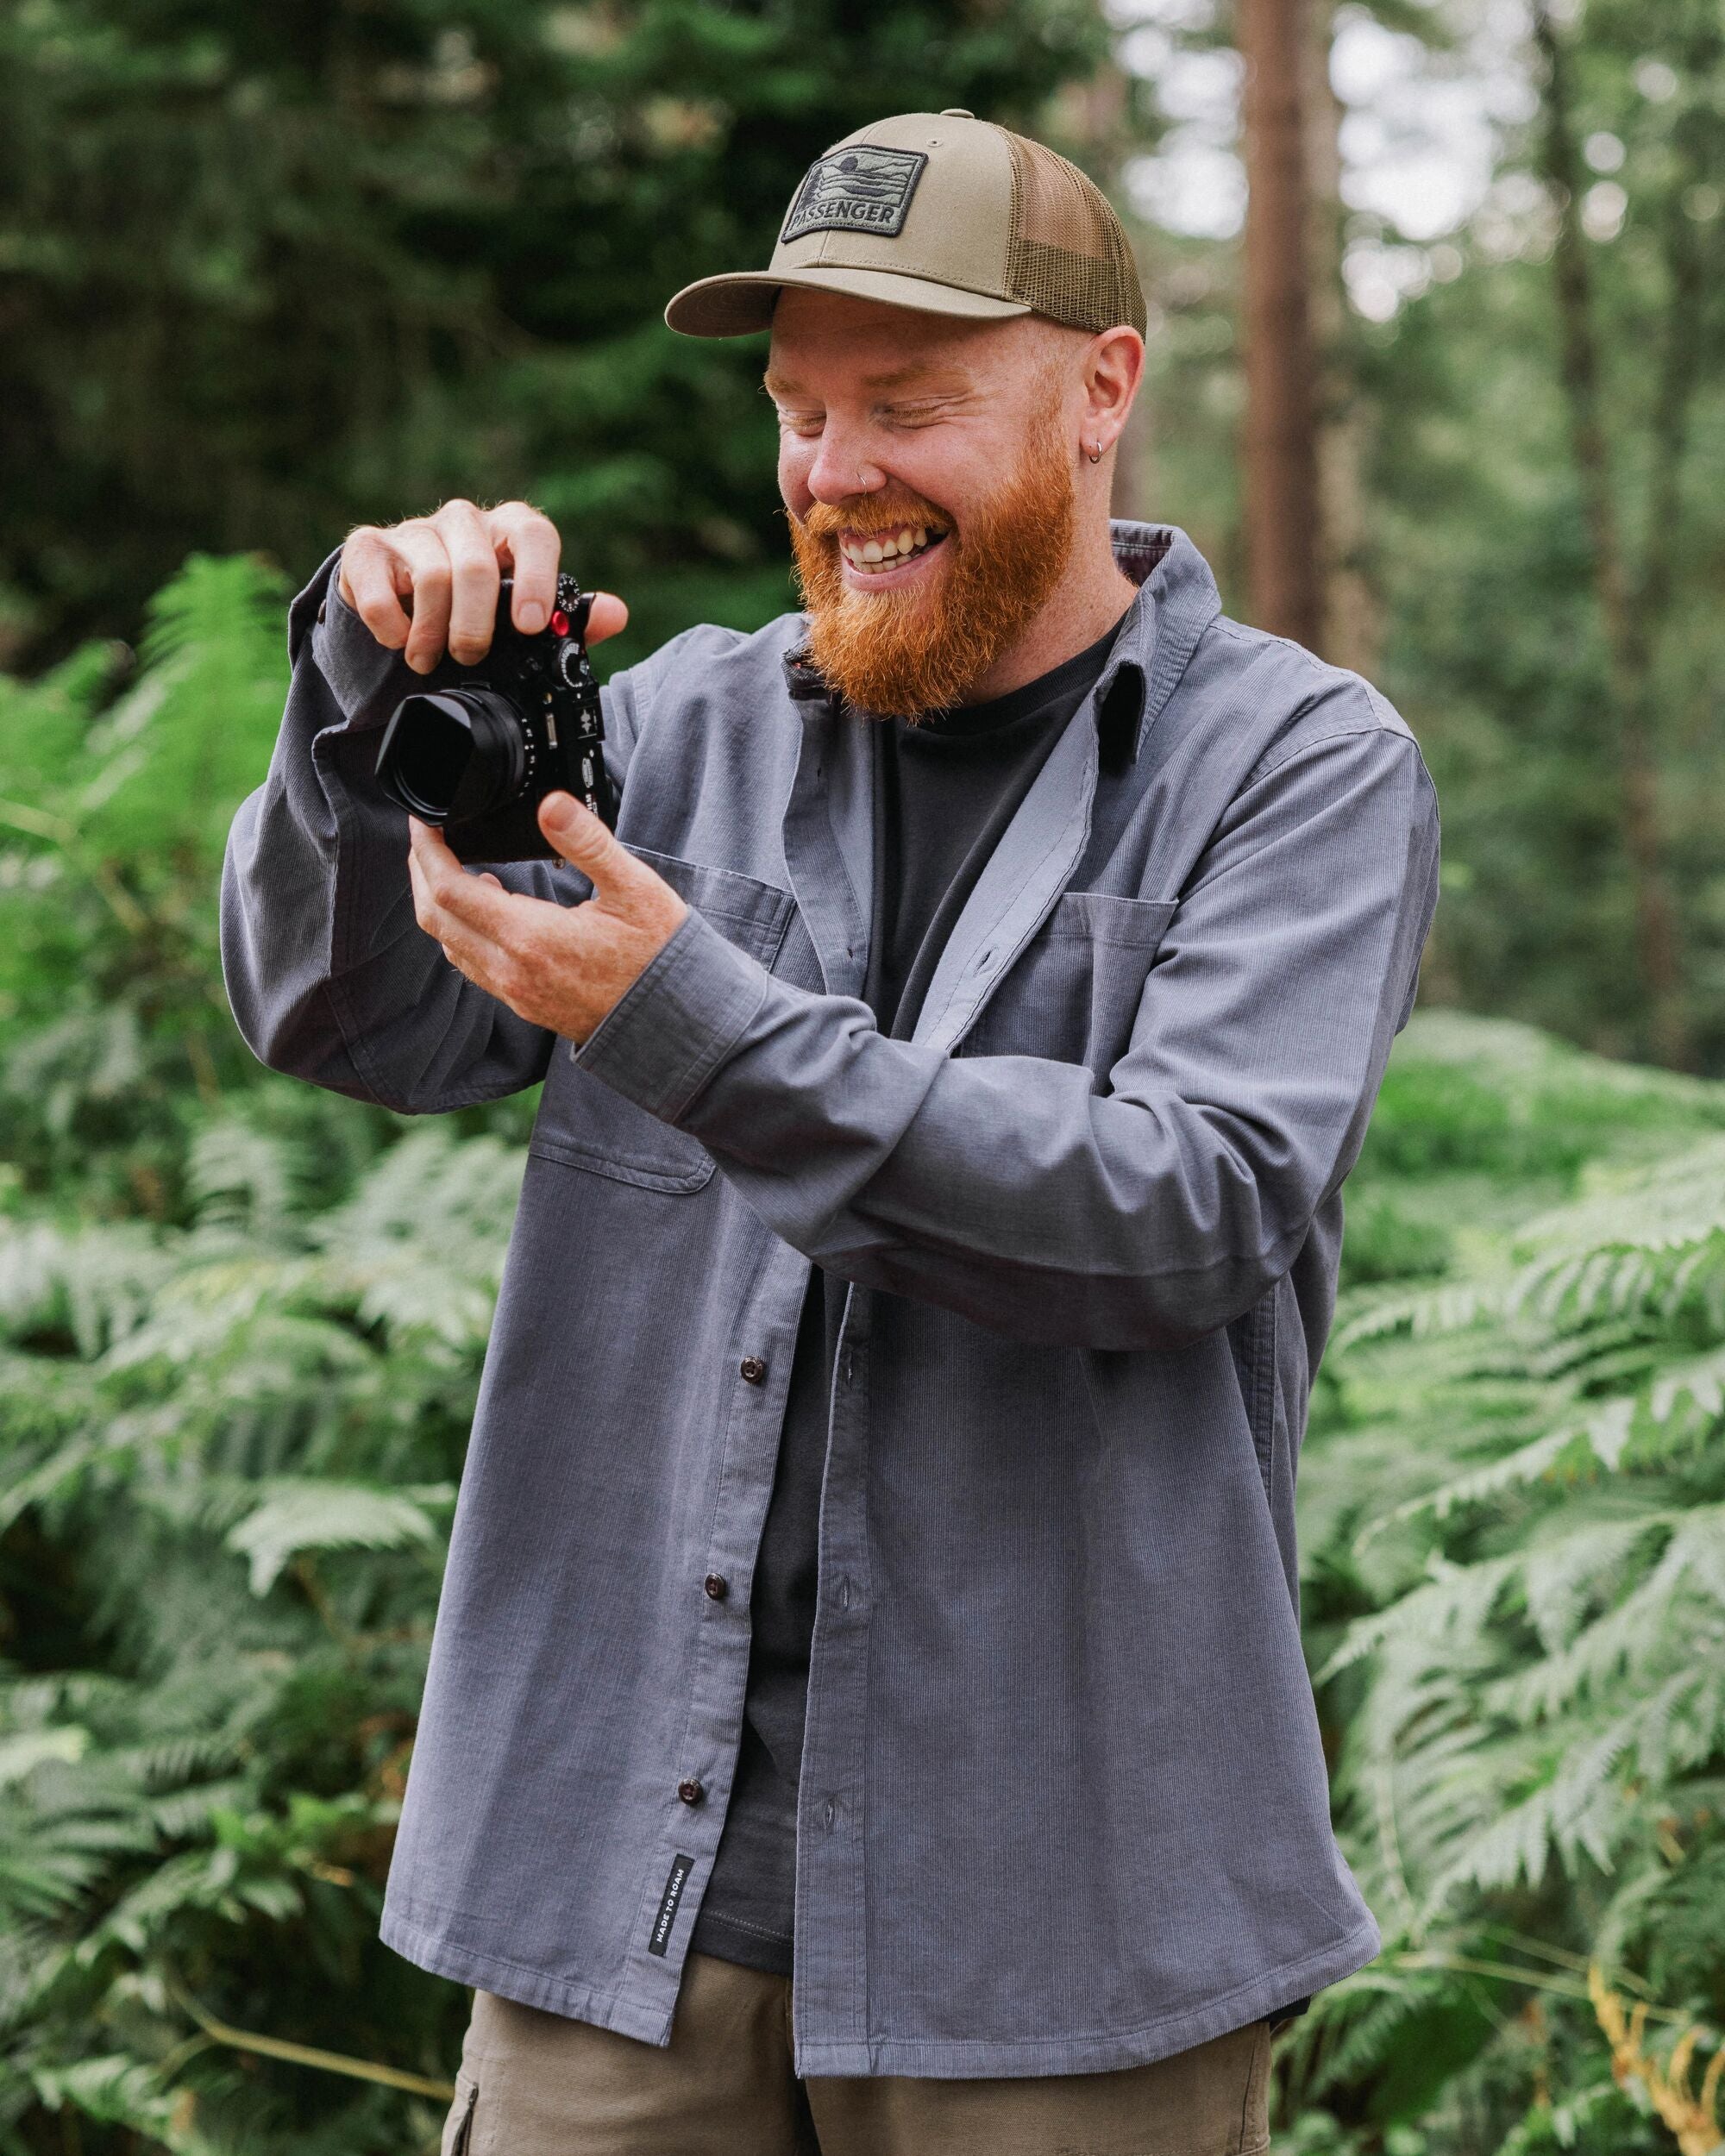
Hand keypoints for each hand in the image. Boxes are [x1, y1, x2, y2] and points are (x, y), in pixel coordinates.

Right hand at [337, 498, 628, 673]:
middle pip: (476, 564)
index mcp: (511, 530)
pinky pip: (376, 584)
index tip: (529, 624)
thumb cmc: (480, 608)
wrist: (406, 598)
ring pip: (430, 575)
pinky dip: (389, 623)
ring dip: (431, 631)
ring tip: (429, 661)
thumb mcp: (527, 618)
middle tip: (471, 656)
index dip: (535, 578)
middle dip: (475, 623)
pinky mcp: (368, 548)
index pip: (533, 533)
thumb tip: (615, 615)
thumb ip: (572, 620)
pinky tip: (398, 640)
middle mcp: (465, 521)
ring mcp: (414, 530)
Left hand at [407, 793, 688, 1044]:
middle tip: (427, 838)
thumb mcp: (634, 889)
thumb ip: (588, 842)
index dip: (427, 850)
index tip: (425, 821)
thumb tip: (551, 804)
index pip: (448, 890)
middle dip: (421, 872)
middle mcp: (512, 970)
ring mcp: (515, 992)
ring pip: (450, 944)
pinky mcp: (525, 1003)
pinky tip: (487, 908)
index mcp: (530, 937)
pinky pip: (473, 965)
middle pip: (434, 918)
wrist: (677, 1022)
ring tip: (450, 866)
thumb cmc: (661, 957)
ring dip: (439, 904)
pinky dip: (462, 931)